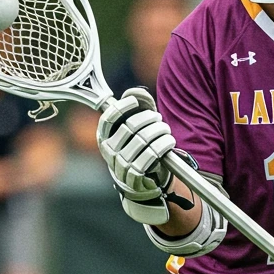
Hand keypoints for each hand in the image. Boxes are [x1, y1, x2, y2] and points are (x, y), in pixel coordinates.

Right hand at [96, 88, 175, 224]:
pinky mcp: (133, 178)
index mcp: (104, 137)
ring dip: (158, 132)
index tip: (135, 101)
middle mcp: (109, 152)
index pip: (108, 119)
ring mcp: (120, 166)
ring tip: (165, 130)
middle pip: (130, 128)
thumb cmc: (140, 148)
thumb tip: (136, 92)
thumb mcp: (137, 126)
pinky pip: (149, 158)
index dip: (122, 107)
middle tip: (158, 119)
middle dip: (148, 119)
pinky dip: (162, 147)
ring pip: (141, 142)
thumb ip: (137, 106)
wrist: (145, 180)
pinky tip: (168, 142)